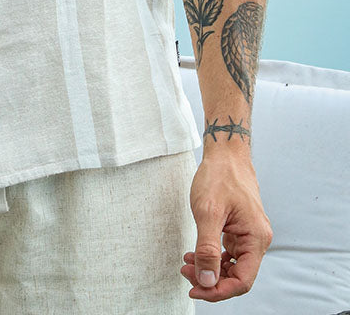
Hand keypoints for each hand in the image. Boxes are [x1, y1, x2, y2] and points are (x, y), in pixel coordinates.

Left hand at [182, 151, 272, 301]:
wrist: (225, 152)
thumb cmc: (219, 176)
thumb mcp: (208, 212)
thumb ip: (207, 249)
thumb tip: (206, 281)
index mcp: (256, 237)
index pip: (242, 280)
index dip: (218, 290)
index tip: (195, 288)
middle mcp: (257, 239)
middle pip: (237, 276)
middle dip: (211, 279)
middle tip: (186, 272)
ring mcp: (249, 234)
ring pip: (232, 266)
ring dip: (210, 269)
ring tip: (187, 263)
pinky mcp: (240, 229)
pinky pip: (229, 253)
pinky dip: (213, 257)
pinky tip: (195, 254)